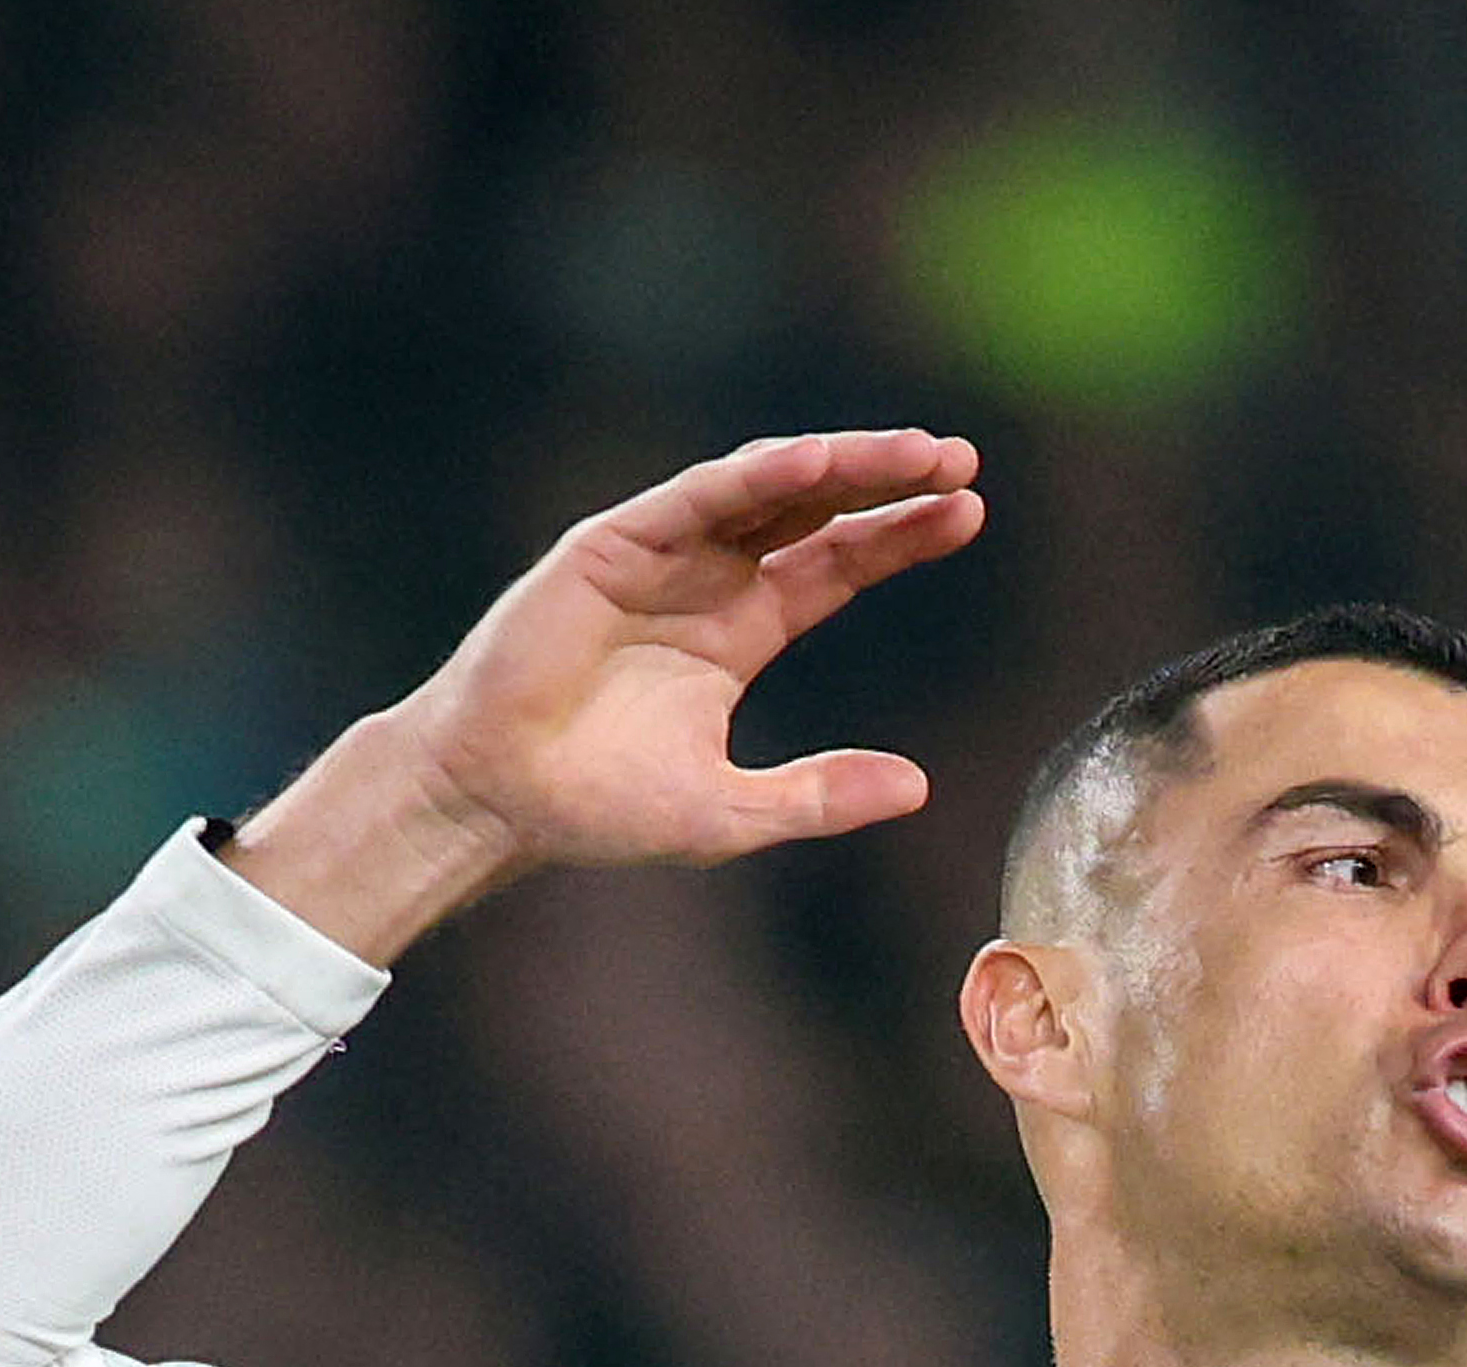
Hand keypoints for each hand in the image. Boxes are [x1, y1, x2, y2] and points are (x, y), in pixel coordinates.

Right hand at [227, 428, 986, 962]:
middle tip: (961, 464)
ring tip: (915, 453)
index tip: (969, 514)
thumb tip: (919, 788)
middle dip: (887, 483)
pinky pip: (697, 496)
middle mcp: (708, 581)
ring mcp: (661, 556)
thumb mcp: (732, 812)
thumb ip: (820, 797)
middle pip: (816, 511)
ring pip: (767, 489)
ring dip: (841, 464)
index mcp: (740, 630)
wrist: (497, 799)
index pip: (837, 564)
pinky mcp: (613, 546)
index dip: (900, 537)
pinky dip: (755, 474)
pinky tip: (816, 460)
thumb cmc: (600, 809)